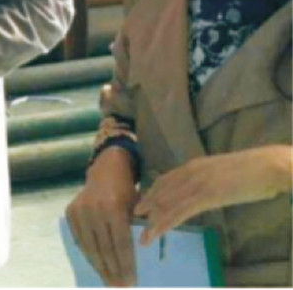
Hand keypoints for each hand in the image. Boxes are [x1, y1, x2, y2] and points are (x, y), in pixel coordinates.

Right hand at [65, 147, 138, 286]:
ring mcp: (80, 210)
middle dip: (113, 270)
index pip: (120, 243)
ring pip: (90, 246)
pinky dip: (89, 254)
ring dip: (100, 267)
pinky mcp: (70, 212)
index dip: (125, 264)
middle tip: (120, 287)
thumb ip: (138, 229)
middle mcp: (94, 208)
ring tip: (109, 281)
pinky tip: (97, 266)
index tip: (131, 281)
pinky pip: (80, 240)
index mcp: (114, 206)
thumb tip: (141, 261)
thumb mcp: (138, 207)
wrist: (106, 171)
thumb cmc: (127, 192)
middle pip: (104, 248)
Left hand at [134, 145, 292, 245]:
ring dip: (153, 220)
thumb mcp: (220, 173)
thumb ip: (206, 179)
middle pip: (161, 191)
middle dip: (147, 206)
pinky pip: (180, 211)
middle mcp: (189, 172)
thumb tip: (200, 190)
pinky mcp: (206, 196)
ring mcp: (196, 184)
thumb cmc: (250, 171)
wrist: (266, 166)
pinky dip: (166, 223)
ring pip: (167, 203)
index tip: (142, 202)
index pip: (165, 179)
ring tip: (143, 234)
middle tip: (134, 218)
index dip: (152, 192)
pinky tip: (158, 231)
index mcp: (193, 165)